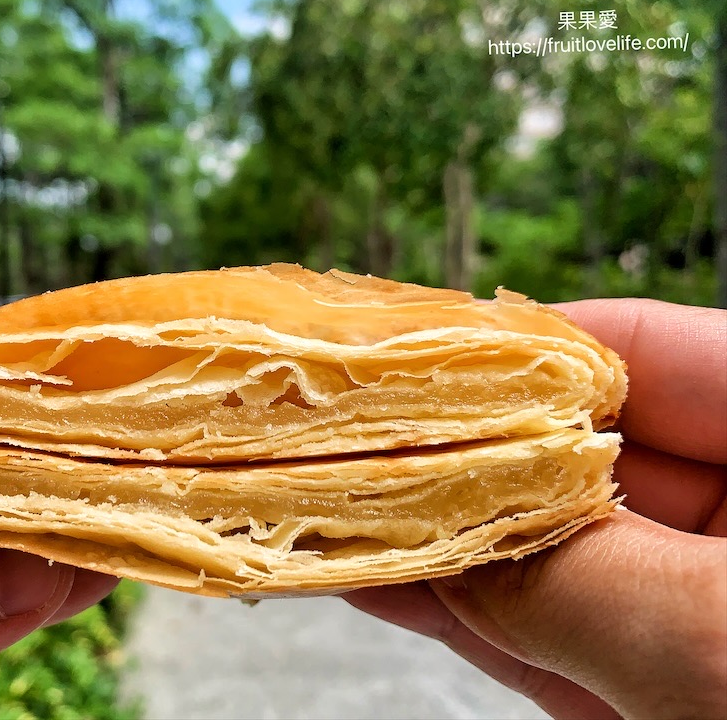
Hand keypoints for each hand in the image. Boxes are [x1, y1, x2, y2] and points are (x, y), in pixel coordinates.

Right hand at [343, 298, 726, 719]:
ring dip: (449, 540)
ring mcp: (711, 606)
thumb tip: (445, 534)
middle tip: (349, 446)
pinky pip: (562, 633)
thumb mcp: (722, 643)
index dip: (521, 349)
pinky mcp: (676, 685)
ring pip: (560, 553)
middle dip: (462, 454)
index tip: (411, 358)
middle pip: (584, 455)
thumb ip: (574, 575)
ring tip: (345, 512)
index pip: (645, 351)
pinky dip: (478, 616)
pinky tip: (394, 583)